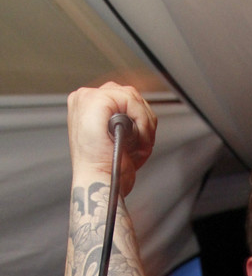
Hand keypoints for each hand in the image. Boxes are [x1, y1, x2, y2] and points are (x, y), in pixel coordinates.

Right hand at [67, 82, 157, 196]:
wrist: (98, 181)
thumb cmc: (106, 169)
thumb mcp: (116, 139)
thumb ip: (124, 120)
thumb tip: (141, 115)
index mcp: (84, 106)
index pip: (121, 97)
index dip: (137, 117)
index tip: (141, 138)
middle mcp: (84, 98)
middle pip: (129, 94)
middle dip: (143, 119)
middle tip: (143, 143)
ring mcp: (88, 97)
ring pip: (133, 97)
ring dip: (144, 124)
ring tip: (139, 144)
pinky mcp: (98, 100)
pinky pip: (132, 101)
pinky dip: (142, 122)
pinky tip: (137, 139)